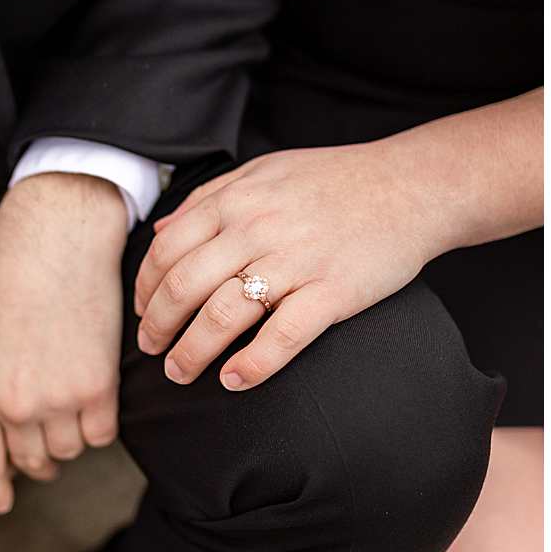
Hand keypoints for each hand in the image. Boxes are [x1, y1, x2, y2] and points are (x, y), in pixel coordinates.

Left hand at [0, 174, 127, 513]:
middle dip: (39, 455)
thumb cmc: (9, 278)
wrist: (54, 238)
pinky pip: (102, 433)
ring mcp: (59, 399)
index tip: (2, 499)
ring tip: (71, 398)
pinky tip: (94, 389)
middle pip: (32, 462)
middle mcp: (15, 404)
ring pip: (70, 450)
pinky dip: (100, 420)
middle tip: (48, 432)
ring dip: (71, 434)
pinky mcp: (99, 387)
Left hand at [134, 138, 438, 393]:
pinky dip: (252, 365)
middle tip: (150, 351)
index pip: (168, 250)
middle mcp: (256, 229)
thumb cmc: (333, 179)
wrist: (409, 186)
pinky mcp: (333, 292)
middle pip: (185, 286)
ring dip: (191, 352)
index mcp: (236, 200)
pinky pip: (283, 336)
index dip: (146, 287)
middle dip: (157, 326)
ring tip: (180, 373)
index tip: (141, 312)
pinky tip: (234, 381)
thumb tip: (161, 231)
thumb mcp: (262, 171)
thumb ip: (209, 197)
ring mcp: (295, 262)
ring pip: (222, 315)